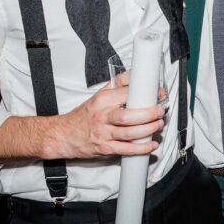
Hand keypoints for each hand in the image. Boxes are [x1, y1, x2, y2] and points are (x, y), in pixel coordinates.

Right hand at [48, 85, 165, 158]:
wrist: (63, 134)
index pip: (127, 93)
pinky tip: (151, 145)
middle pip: (129, 116)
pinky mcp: (105, 148)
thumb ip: (118, 85)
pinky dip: (141, 148)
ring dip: (148, 130)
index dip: (145, 93)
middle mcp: (102, 116)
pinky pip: (126, 149)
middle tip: (160, 111)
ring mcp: (104, 133)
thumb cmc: (83, 115)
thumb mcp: (98, 95)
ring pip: (129, 133)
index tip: (158, 93)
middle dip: (149, 114)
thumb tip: (135, 75)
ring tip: (158, 125)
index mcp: (103, 100)